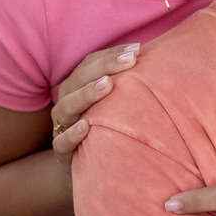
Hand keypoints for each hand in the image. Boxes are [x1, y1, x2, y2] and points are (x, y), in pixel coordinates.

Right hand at [50, 42, 140, 165]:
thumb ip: (128, 82)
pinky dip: (72, 134)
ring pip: (66, 106)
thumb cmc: (107, 125)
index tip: (137, 50)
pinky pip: (61, 142)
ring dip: (87, 94)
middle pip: (79, 78)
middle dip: (105, 67)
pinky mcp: (61, 152)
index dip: (112, 54)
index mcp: (77, 85)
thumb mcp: (116, 103)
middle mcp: (67, 101)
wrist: (93, 166)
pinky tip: (86, 126)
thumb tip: (153, 59)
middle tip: (129, 61)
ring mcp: (61, 125)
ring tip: (107, 85)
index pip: (91, 63)